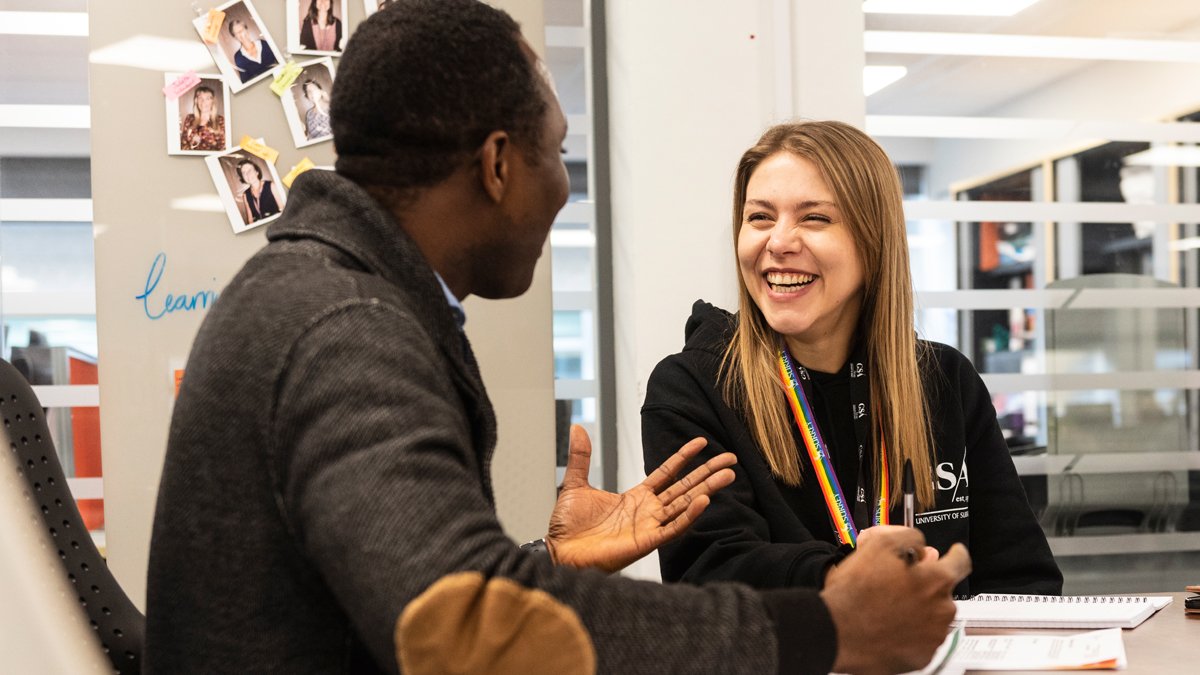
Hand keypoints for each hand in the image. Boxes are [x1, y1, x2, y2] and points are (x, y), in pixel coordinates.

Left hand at [545, 425, 735, 572]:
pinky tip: (705, 500)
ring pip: (685, 505)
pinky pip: (673, 528)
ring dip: (707, 490)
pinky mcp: (646, 542)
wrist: (559, 552)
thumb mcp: (576, 484)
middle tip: (731, 459)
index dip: (684, 457)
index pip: (667, 473)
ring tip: (728, 475)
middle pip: (685, 487)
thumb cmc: (567, 527)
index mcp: (635, 498)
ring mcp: (649, 526)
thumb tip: (577, 428)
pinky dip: (689, 515)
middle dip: (708, 473)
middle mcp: (648, 511)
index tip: (701, 442)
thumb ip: (582, 457)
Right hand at [821, 527, 970, 674]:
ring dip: (920, 609)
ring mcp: (934, 636)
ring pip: (935, 616)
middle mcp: (942, 609)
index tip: (954, 554)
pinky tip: (891, 626)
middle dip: (927, 586)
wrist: (837, 631)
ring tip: (890, 608)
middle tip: (899, 586)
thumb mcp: (878, 545)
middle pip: (943, 591)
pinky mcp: (923, 656)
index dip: (956, 553)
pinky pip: (925, 639)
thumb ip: (908, 537)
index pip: (961, 561)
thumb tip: (919, 544)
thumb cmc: (855, 592)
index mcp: (936, 580)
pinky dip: (913, 632)